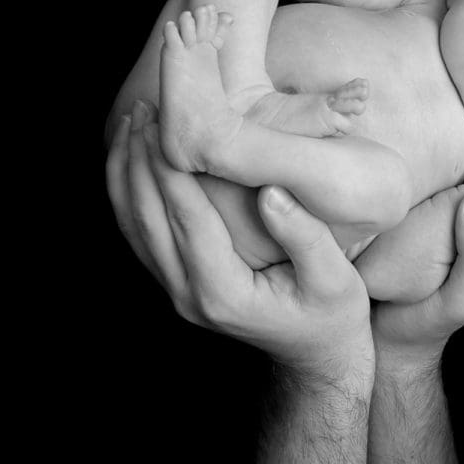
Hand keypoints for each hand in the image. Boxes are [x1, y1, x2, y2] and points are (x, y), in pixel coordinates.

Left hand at [106, 101, 373, 383]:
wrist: (316, 357)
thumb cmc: (332, 316)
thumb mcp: (336, 282)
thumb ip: (306, 238)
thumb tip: (270, 192)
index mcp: (224, 292)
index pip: (187, 221)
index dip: (171, 169)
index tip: (165, 123)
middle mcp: (190, 295)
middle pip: (149, 219)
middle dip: (141, 160)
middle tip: (144, 107)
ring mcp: (178, 293)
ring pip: (135, 227)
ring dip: (127, 173)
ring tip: (132, 122)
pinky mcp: (178, 285)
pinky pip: (141, 236)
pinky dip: (130, 194)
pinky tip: (134, 159)